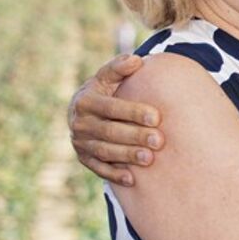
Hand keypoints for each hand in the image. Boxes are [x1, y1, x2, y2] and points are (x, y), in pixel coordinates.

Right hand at [68, 54, 163, 185]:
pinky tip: (132, 179)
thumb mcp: (109, 77)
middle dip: (134, 136)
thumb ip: (120, 68)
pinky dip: (113, 174)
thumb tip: (136, 60)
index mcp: (86, 101)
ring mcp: (80, 142)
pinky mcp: (84, 158)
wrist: (86, 110)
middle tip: (159, 141)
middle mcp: (79, 123)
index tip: (157, 117)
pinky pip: (98, 168)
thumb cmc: (106, 90)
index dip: (133, 112)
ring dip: (127, 156)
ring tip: (149, 158)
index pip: (111, 107)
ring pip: (104, 151)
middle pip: (109, 131)